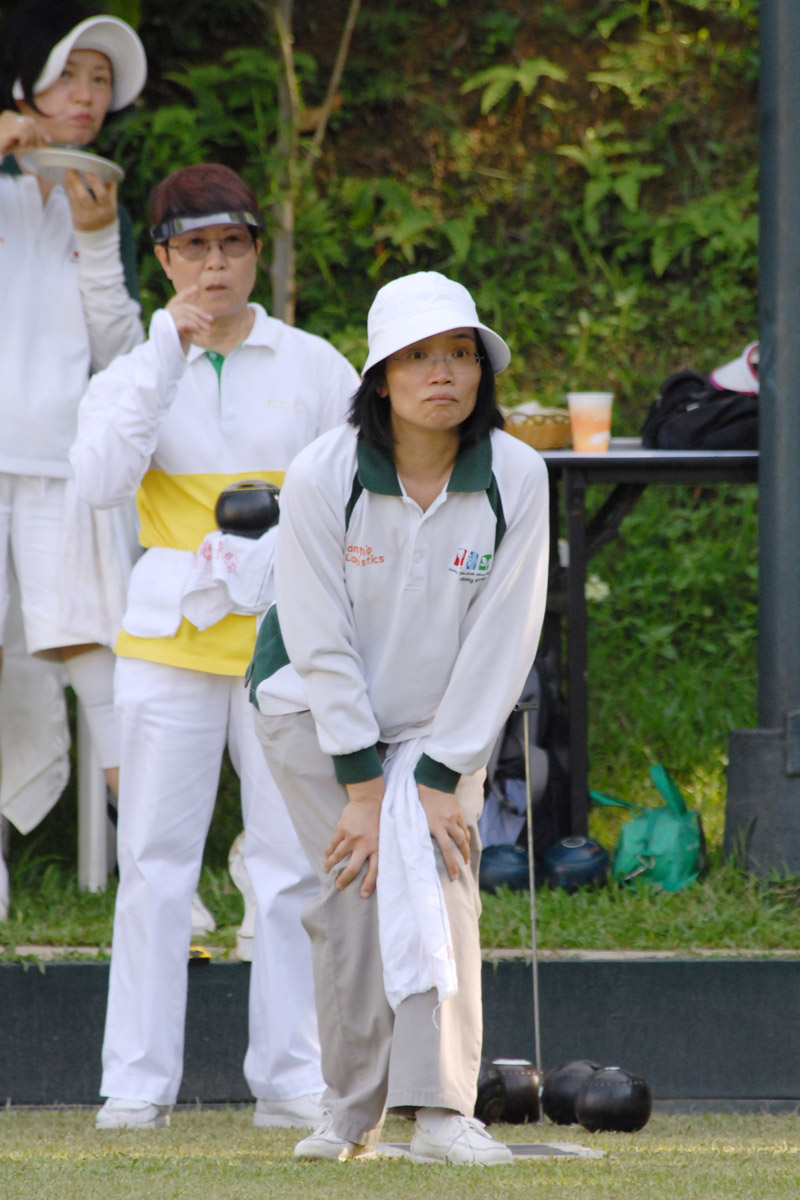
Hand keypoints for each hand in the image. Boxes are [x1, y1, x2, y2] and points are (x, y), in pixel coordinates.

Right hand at [0, 109, 46, 155]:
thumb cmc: (1, 146)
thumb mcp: (16, 141)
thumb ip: (28, 138)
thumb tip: (45, 138)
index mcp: (10, 117)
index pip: (29, 120)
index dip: (40, 130)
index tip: (47, 139)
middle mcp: (9, 116)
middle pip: (31, 122)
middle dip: (39, 134)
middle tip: (38, 146)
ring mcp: (7, 121)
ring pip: (28, 127)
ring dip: (31, 139)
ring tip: (25, 147)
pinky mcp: (6, 129)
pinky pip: (22, 132)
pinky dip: (25, 140)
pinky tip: (20, 145)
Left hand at [64, 169, 116, 231]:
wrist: (99, 237)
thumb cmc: (105, 214)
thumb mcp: (112, 204)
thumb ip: (110, 189)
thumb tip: (107, 171)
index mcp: (107, 209)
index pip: (102, 195)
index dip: (94, 182)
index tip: (88, 171)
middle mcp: (96, 214)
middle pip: (84, 197)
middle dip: (76, 181)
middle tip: (72, 169)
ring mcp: (84, 216)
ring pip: (74, 198)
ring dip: (69, 183)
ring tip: (68, 172)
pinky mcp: (75, 217)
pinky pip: (70, 200)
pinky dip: (68, 189)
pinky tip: (67, 180)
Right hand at [166, 286, 213, 353]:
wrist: (167, 362)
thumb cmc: (177, 347)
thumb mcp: (185, 332)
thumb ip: (189, 321)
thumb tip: (201, 314)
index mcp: (167, 315)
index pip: (177, 300)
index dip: (187, 293)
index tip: (197, 288)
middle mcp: (164, 316)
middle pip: (184, 307)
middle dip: (199, 311)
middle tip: (210, 319)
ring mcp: (164, 322)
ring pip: (185, 313)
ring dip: (199, 320)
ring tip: (207, 329)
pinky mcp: (168, 330)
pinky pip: (184, 322)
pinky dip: (195, 325)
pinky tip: (200, 332)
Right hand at [324, 775, 383, 896]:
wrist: (369, 799)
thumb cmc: (379, 818)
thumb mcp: (383, 835)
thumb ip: (376, 849)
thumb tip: (369, 864)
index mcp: (377, 847)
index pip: (374, 870)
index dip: (368, 884)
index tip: (363, 895)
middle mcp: (364, 844)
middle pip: (352, 868)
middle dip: (344, 879)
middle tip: (338, 886)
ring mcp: (352, 837)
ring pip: (338, 856)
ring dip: (331, 865)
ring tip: (327, 870)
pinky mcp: (342, 829)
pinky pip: (333, 844)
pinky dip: (328, 851)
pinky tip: (327, 855)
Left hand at [417, 783, 470, 881]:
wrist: (432, 779)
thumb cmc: (418, 798)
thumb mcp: (414, 817)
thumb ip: (419, 831)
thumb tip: (415, 847)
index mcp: (435, 825)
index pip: (446, 849)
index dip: (451, 865)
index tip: (454, 877)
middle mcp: (447, 822)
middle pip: (460, 844)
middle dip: (463, 857)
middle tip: (463, 868)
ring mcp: (455, 817)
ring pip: (464, 836)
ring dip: (465, 848)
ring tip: (465, 857)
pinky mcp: (458, 811)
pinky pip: (464, 827)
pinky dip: (465, 835)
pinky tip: (464, 840)